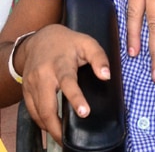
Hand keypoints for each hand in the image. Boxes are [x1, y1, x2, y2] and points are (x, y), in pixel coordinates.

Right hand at [19, 25, 109, 144]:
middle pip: (47, 105)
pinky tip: (50, 127)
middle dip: (56, 124)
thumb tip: (106, 76)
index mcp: (60, 63)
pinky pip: (32, 110)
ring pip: (37, 111)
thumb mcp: (88, 44)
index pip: (68, 82)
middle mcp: (43, 75)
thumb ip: (99, 58)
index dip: (76, 98)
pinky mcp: (26, 90)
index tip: (85, 113)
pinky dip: (40, 121)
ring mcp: (32, 84)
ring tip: (61, 138)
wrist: (41, 39)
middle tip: (67, 138)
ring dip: (48, 126)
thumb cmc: (69, 42)